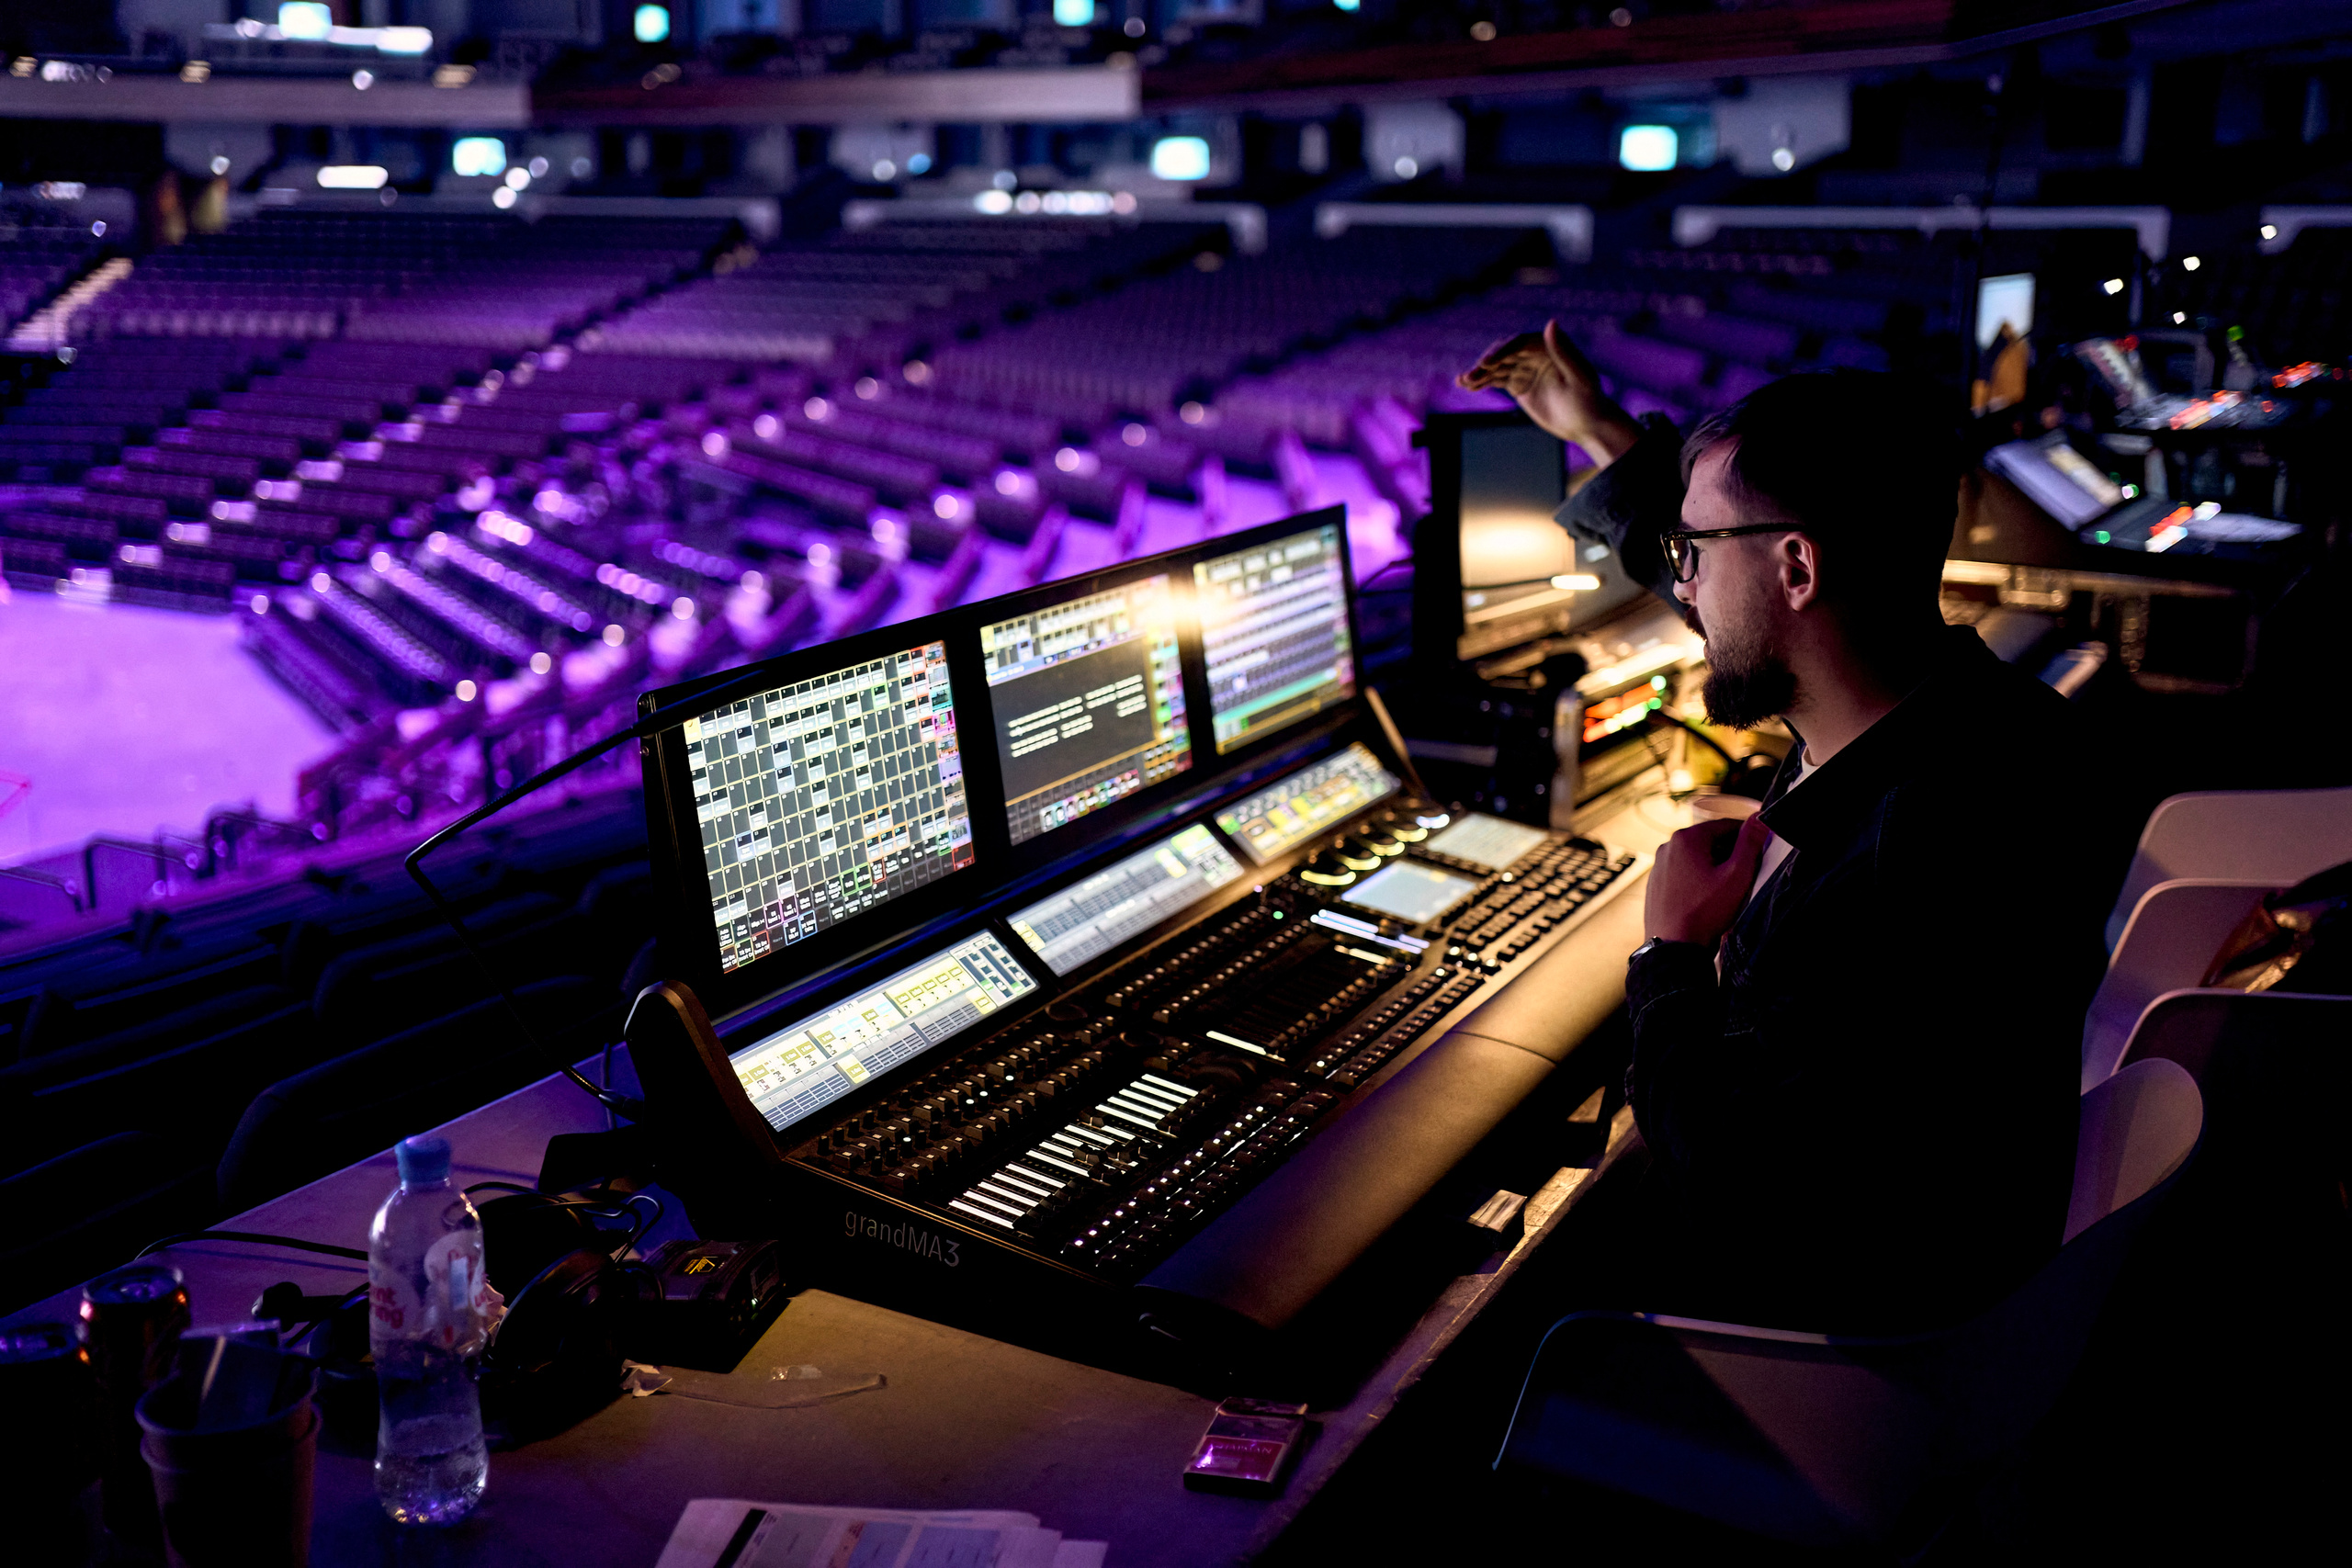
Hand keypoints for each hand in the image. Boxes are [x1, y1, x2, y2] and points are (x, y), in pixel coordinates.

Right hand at [1456, 319, 1640, 466]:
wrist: (1587, 422)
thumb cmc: (1589, 399)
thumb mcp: (1579, 376)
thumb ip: (1563, 351)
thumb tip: (1551, 322)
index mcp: (1548, 346)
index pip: (1519, 343)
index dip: (1502, 351)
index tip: (1487, 363)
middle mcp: (1534, 353)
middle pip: (1503, 353)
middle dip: (1486, 364)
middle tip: (1471, 375)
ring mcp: (1524, 368)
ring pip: (1496, 367)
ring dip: (1479, 373)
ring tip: (1462, 381)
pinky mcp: (1518, 384)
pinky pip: (1495, 380)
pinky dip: (1481, 383)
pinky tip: (1466, 385)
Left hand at [1644, 813, 1770, 946]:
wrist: (1674, 948)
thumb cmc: (1705, 913)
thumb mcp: (1736, 876)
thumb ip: (1750, 843)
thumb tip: (1759, 818)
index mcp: (1686, 838)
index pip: (1726, 826)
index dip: (1747, 836)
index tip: (1760, 849)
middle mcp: (1668, 847)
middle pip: (1710, 841)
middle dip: (1730, 854)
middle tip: (1746, 874)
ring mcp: (1659, 866)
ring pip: (1696, 859)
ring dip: (1715, 868)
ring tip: (1727, 891)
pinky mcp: (1656, 885)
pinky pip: (1683, 874)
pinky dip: (1698, 881)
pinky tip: (1708, 899)